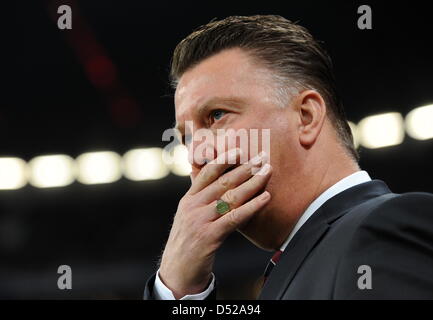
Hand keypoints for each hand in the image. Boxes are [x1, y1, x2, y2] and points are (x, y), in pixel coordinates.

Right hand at [158, 149, 271, 298]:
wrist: (177, 270)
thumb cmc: (187, 242)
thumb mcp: (189, 217)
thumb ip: (201, 200)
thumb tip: (219, 184)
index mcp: (188, 199)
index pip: (206, 173)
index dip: (223, 160)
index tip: (240, 149)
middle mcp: (193, 206)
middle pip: (222, 182)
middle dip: (245, 168)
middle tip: (262, 157)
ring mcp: (200, 220)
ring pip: (230, 196)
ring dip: (252, 183)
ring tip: (267, 172)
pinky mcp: (209, 236)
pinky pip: (235, 217)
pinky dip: (252, 206)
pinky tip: (266, 198)